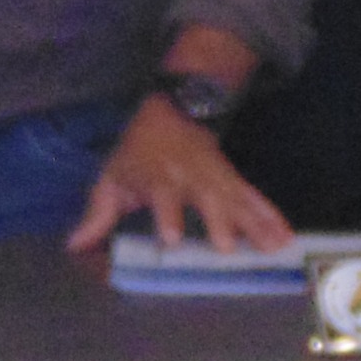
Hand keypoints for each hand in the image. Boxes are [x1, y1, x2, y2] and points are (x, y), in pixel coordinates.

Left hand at [67, 100, 291, 252]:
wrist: (172, 113)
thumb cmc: (137, 154)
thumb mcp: (112, 178)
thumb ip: (97, 214)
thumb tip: (74, 246)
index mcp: (159, 176)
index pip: (162, 195)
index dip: (167, 214)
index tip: (171, 237)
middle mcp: (191, 176)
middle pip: (208, 197)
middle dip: (219, 220)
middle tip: (228, 247)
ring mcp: (216, 176)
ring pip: (238, 198)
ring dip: (256, 222)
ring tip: (274, 247)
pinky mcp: (233, 178)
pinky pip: (254, 197)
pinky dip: (271, 215)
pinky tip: (287, 235)